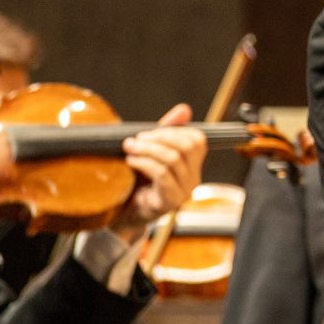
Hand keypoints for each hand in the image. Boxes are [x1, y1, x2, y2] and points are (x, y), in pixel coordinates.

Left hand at [110, 106, 204, 238]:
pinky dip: (144, 163)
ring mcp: (184, 192)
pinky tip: (131, 161)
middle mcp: (194, 179)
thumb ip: (167, 133)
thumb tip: (184, 109)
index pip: (197, 140)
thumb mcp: (153, 154)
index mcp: (193, 166)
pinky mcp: (170, 201)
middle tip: (136, 139)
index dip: (174, 131)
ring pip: (173, 159)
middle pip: (187, 147)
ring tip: (129, 148)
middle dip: (160, 137)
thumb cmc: (139, 182)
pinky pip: (162, 174)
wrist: (126, 214)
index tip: (149, 133)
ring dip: (147, 149)